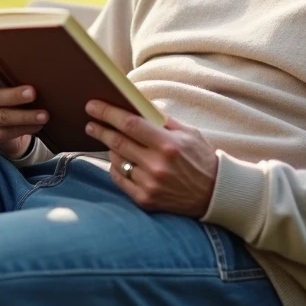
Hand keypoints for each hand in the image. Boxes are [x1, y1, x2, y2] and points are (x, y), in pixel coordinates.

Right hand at [0, 63, 45, 158]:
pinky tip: (38, 125)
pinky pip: (9, 132)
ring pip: (3, 117)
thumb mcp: (5, 81)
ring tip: (43, 115)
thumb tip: (38, 70)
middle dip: (14, 95)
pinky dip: (26, 128)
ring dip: (25, 116)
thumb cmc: (7, 90)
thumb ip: (13, 74)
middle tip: (32, 93)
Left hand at [84, 100, 218, 216]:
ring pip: (117, 161)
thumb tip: (136, 105)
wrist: (215, 195)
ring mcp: (150, 185)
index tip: (92, 106)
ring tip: (112, 142)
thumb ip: (162, 120)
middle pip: (117, 142)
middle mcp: (157, 166)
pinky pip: (120, 179)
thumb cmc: (201, 159)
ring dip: (111, 149)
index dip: (107, 113)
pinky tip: (119, 161)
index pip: (129, 124)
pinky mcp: (146, 200)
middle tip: (90, 123)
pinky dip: (116, 168)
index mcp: (168, 145)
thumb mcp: (189, 133)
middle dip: (100, 130)